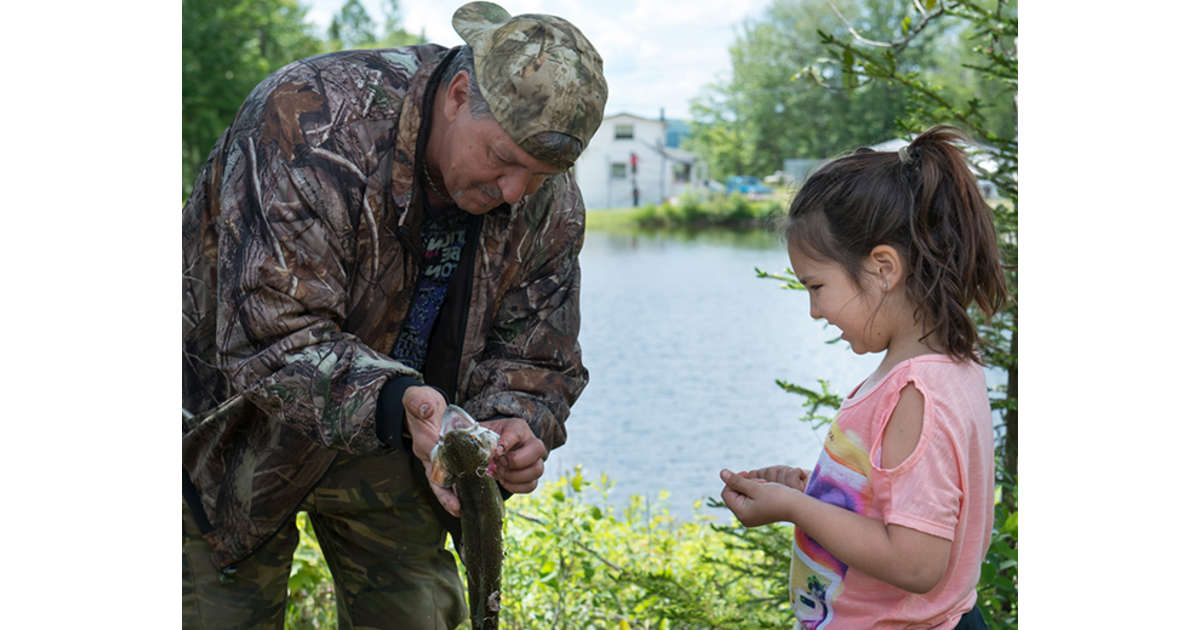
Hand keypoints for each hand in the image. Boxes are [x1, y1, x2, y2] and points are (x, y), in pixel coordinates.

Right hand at [401, 386, 459, 515]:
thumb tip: (425, 408)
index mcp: (424, 441)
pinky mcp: (447, 459)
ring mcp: (437, 459)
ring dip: (453, 497)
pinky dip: (460, 488)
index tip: (450, 480)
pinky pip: (452, 477)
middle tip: (457, 509)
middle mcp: (429, 454)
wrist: (423, 405)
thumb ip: (418, 402)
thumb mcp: (417, 397)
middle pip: (436, 479)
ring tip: (464, 510)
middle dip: (445, 495)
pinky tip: (473, 496)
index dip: (442, 469)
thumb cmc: (421, 402)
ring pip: (444, 483)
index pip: (433, 457)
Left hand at [480, 417, 546, 493]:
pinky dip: (514, 486)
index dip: (506, 443)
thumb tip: (484, 451)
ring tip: (500, 472)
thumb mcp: (484, 432)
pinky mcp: (532, 477)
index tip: (496, 452)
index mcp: (518, 427)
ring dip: (514, 476)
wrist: (495, 448)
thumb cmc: (490, 438)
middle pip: (538, 450)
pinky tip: (503, 480)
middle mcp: (532, 442)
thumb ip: (480, 437)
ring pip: (537, 470)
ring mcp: (536, 460)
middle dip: (515, 460)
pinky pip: (530, 485)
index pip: (517, 432)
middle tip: (499, 463)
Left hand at [719, 468, 805, 526]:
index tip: (746, 474)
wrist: (798, 507)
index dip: (733, 481)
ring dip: (750, 486)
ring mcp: (751, 517)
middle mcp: (744, 518)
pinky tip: (766, 490)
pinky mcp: (758, 514)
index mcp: (741, 513)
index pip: (726, 493)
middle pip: (733, 495)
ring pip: (742, 496)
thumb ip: (737, 480)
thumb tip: (722, 473)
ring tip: (764, 485)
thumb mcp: (755, 486)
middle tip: (759, 481)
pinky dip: (755, 492)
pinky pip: (749, 500)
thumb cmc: (777, 496)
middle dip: (743, 484)